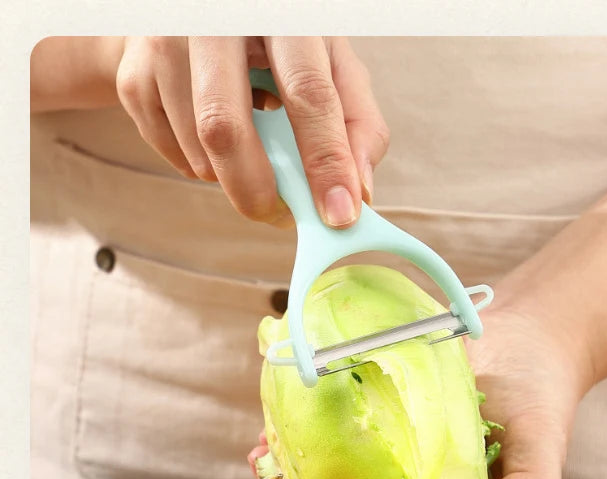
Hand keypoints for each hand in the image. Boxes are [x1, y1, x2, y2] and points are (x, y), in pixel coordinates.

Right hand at [115, 36, 388, 227]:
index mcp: (280, 15)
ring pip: (197, 148)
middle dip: (259, 190)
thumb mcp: (331, 64)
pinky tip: (219, 144)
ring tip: (254, 157)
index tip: (339, 214)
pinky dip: (205, 168)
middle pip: (225, 127)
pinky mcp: (134, 75)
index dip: (325, 160)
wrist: (200, 23)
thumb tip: (358, 192)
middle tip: (284, 216)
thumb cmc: (279, 47)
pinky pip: (172, 153)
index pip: (306, 92)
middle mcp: (213, 22)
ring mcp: (164, 45)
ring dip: (233, 178)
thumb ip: (356, 121)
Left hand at [248, 306, 587, 478]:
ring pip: (338, 470)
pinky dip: (305, 429)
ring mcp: (393, 443)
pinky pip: (337, 422)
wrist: (526, 338)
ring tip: (263, 474)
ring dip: (298, 475)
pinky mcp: (379, 405)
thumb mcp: (543, 442)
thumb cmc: (539, 397)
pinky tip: (277, 431)